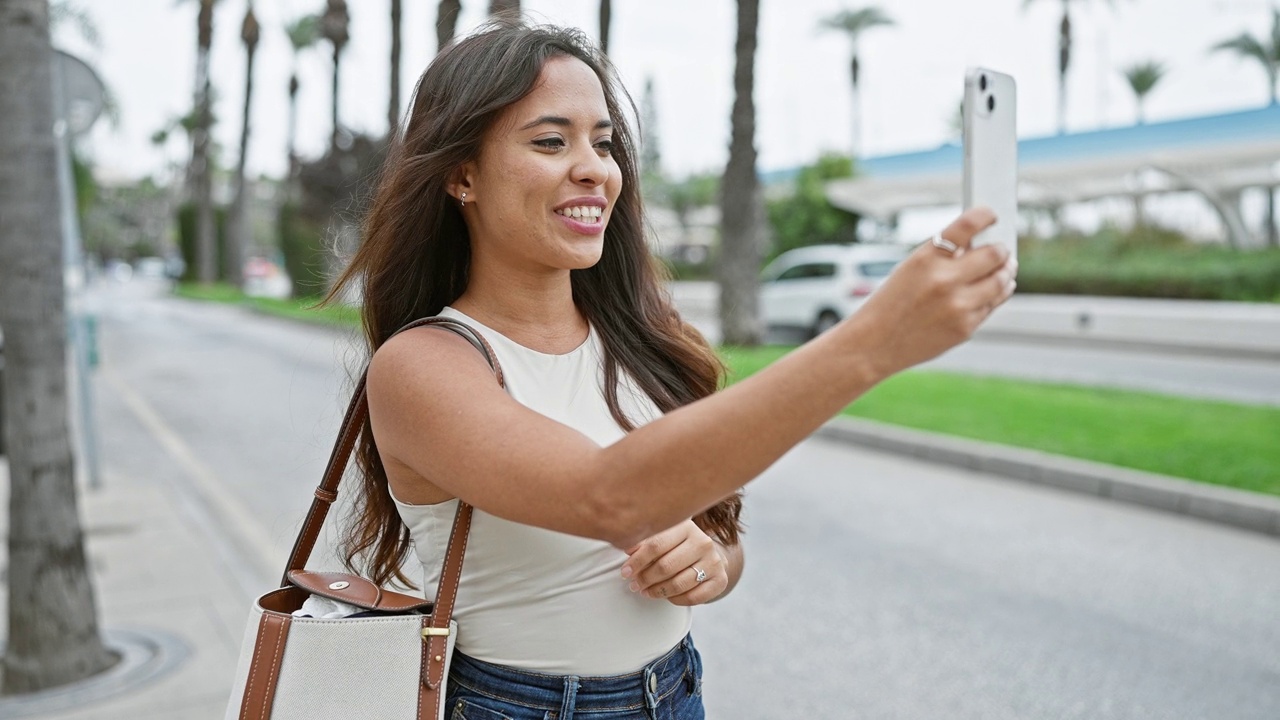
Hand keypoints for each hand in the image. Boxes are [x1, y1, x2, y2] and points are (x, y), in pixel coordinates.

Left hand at [621, 520, 727, 605]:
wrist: (706, 555)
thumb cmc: (676, 545)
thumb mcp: (662, 536)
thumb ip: (644, 541)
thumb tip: (626, 547)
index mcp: (686, 526)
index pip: (656, 544)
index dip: (637, 560)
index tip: (625, 571)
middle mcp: (703, 542)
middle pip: (666, 566)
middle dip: (645, 578)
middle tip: (633, 584)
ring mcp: (714, 562)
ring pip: (678, 584)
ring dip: (656, 591)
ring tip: (645, 591)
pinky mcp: (720, 580)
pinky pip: (693, 598)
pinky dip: (675, 600)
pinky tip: (666, 596)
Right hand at [844, 207, 1017, 377]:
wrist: (874, 344)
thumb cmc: (891, 303)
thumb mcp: (910, 270)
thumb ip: (944, 257)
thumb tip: (980, 245)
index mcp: (926, 259)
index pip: (967, 225)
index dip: (986, 216)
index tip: (992, 216)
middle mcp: (944, 281)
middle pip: (994, 254)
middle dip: (1001, 249)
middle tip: (1002, 249)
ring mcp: (958, 306)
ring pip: (1001, 281)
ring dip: (1006, 271)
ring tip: (1005, 267)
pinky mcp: (966, 328)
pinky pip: (992, 305)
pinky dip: (995, 295)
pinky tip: (994, 290)